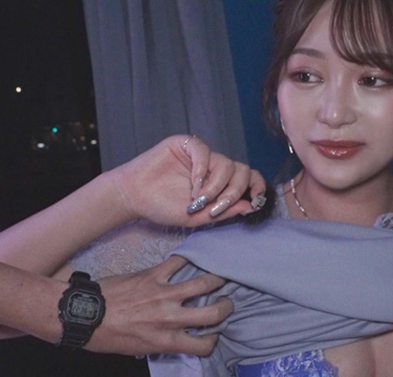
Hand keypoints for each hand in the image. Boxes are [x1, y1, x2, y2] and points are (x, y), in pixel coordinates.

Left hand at [87, 256, 231, 355]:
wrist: (86, 316)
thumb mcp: (138, 350)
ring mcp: (164, 294)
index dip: (212, 340)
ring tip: (220, 277)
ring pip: (203, 283)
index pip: (205, 345)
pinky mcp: (152, 275)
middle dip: (226, 307)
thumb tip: (172, 339)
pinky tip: (191, 259)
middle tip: (226, 302)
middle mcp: (171, 318)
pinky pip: (177, 262)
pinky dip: (187, 259)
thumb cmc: (107, 337)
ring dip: (216, 279)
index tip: (210, 334)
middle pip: (215, 313)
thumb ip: (161, 343)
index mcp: (167, 341)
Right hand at [112, 135, 265, 226]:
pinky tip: (193, 184)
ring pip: (226, 163)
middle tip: (215, 207)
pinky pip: (205, 151)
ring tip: (198, 199)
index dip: (257, 186)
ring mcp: (201, 155)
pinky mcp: (186, 144)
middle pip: (241, 171)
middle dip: (233, 192)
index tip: (256, 199)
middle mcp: (214, 167)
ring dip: (215, 185)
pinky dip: (203, 169)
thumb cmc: (163, 207)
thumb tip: (250, 205)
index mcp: (220, 183)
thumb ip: (224, 212)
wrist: (135, 197)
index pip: (248, 178)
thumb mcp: (198, 217)